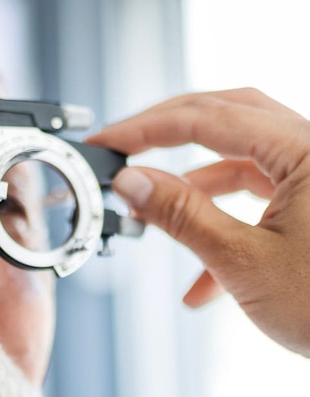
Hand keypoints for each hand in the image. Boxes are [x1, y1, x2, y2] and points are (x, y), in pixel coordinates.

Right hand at [89, 88, 309, 355]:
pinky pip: (258, 196)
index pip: (208, 118)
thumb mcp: (243, 260)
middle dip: (168, 135)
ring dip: (195, 187)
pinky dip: (222, 224)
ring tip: (155, 214)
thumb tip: (132, 183)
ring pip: (241, 160)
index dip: (146, 128)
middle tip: (124, 149)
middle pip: (226, 119)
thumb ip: (181, 214)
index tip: (107, 143)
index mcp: (308, 151)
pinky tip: (201, 279)